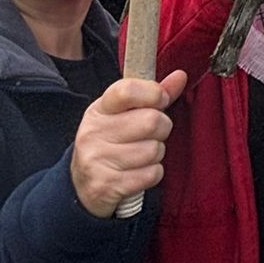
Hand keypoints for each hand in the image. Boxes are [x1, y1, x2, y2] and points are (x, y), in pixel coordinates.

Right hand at [71, 70, 187, 217]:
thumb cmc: (111, 144)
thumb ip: (153, 95)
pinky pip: (151, 174)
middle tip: (152, 134)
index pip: (127, 90)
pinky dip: (153, 174)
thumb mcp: (123, 115)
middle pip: (151, 121)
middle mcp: (93, 132)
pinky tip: (138, 173)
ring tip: (142, 155)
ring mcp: (97, 160)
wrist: (82, 187)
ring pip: (154, 150)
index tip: (161, 100)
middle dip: (162, 128)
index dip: (154, 93)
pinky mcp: (106, 186)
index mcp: (99, 109)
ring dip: (157, 153)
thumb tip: (181, 75)